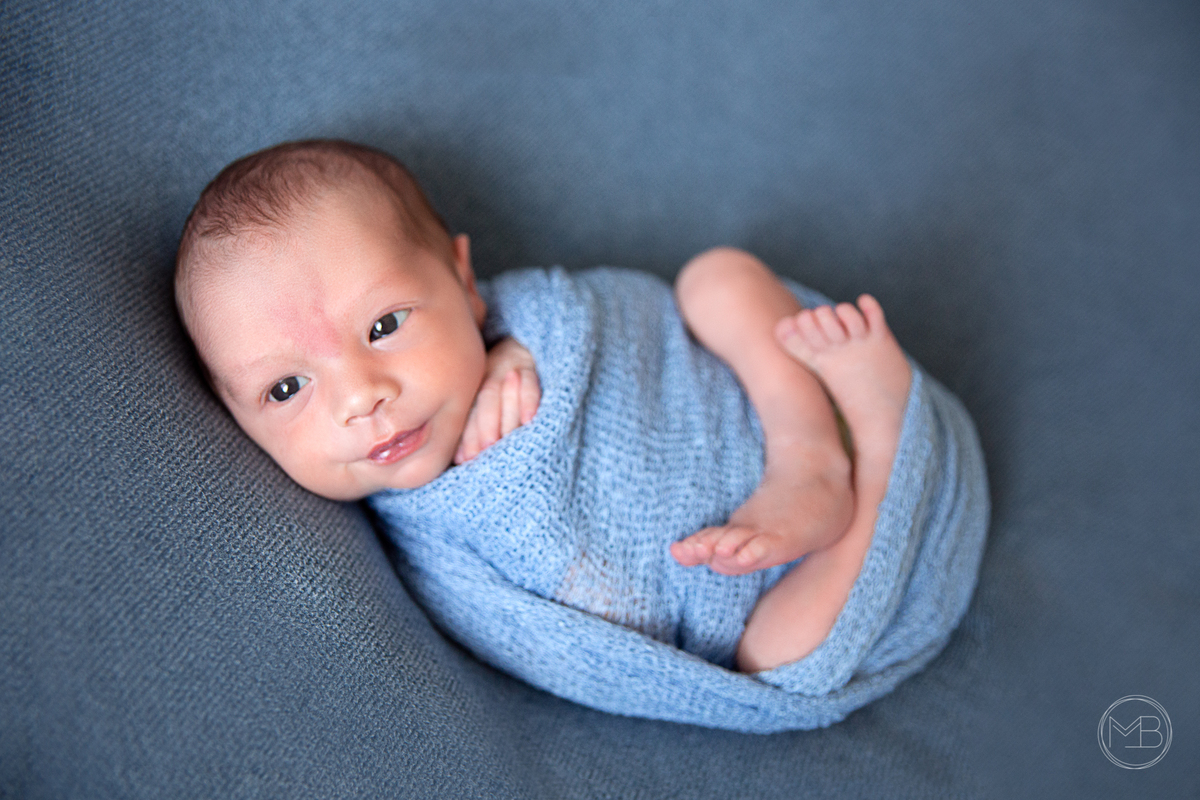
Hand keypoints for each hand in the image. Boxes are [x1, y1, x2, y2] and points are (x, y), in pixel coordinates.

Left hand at [454, 337, 540, 463]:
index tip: (465, 459)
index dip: (468, 435)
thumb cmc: (502, 388)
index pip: (470, 411)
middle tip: (486, 449)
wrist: (524, 346)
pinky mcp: (533, 367)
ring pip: (506, 391)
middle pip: (486, 400)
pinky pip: (532, 383)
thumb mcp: (484, 399)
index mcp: (475, 385)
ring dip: (506, 416)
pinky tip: (529, 419)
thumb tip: (461, 460)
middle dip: (485, 426)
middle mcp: (491, 375)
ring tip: (506, 439)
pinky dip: (530, 401)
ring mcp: (512, 369)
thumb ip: (474, 426)